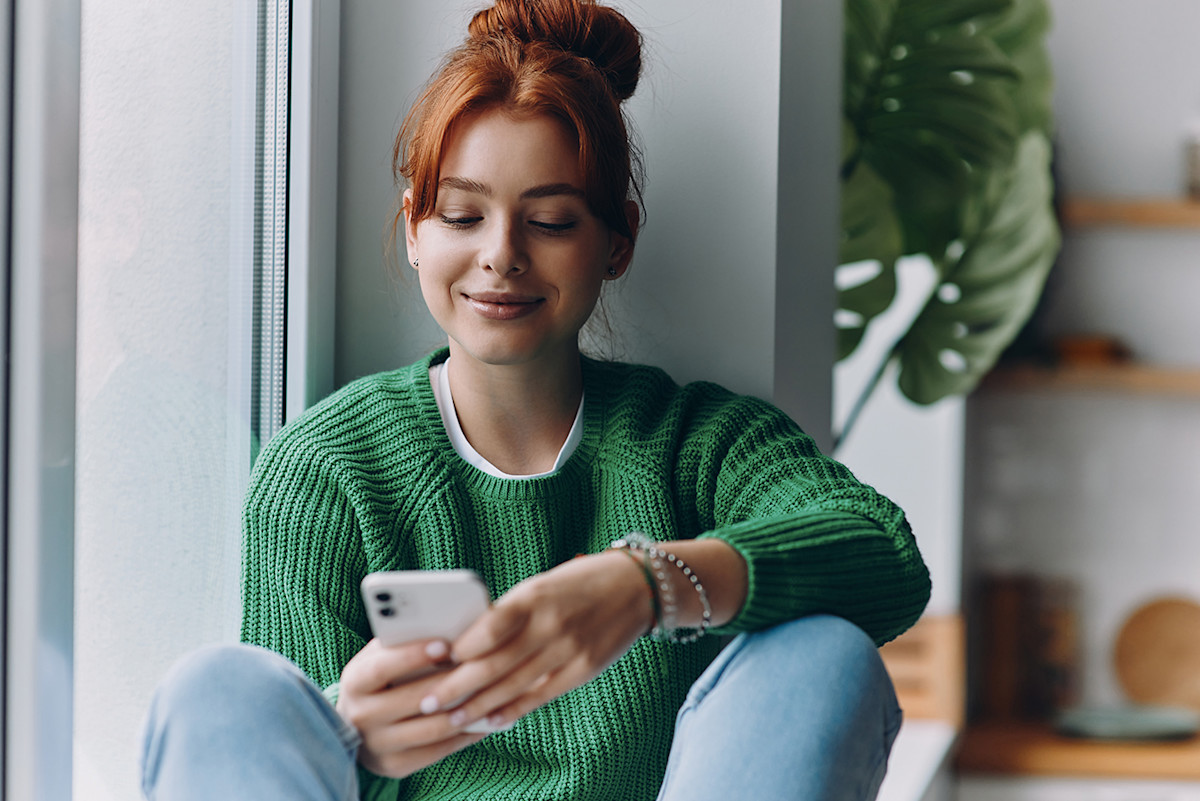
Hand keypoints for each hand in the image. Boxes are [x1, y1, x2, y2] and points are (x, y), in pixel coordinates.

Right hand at [336, 638, 487, 777]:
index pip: (383, 667)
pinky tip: (485, 720)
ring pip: (431, 729)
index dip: (413, 655)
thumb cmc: (381, 678)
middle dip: (452, 684)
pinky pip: (437, 751)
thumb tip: (447, 628)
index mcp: (354, 681)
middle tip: (484, 669)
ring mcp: (377, 745)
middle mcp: (360, 715)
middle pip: (414, 700)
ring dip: (465, 712)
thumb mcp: (380, 656)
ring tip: (492, 695)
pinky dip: (464, 735)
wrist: (355, 725)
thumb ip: (403, 642)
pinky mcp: (394, 767)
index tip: (446, 644)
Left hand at [417, 550, 652, 732]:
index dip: (460, 647)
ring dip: (478, 706)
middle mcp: (551, 624)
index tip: (434, 659)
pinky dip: (512, 711)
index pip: (490, 626)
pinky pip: (540, 696)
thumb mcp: (541, 585)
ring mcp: (569, 650)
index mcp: (535, 595)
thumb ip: (509, 614)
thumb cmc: (577, 583)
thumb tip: (465, 644)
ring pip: (514, 685)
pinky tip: (491, 721)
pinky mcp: (583, 670)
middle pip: (495, 663)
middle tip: (428, 700)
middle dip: (457, 686)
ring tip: (452, 717)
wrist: (637, 587)